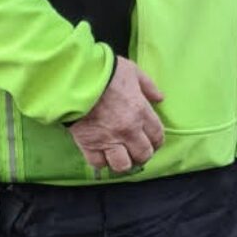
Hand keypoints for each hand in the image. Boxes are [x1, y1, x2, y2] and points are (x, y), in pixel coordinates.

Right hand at [68, 56, 165, 174]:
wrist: (76, 77)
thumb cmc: (105, 71)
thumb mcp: (133, 71)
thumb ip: (148, 86)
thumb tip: (159, 98)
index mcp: (141, 112)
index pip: (157, 136)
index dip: (156, 142)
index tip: (152, 142)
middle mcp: (128, 130)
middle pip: (143, 154)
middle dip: (142, 154)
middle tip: (136, 150)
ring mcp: (108, 139)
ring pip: (123, 165)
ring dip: (123, 162)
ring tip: (120, 155)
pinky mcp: (88, 144)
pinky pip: (98, 164)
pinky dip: (101, 162)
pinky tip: (101, 154)